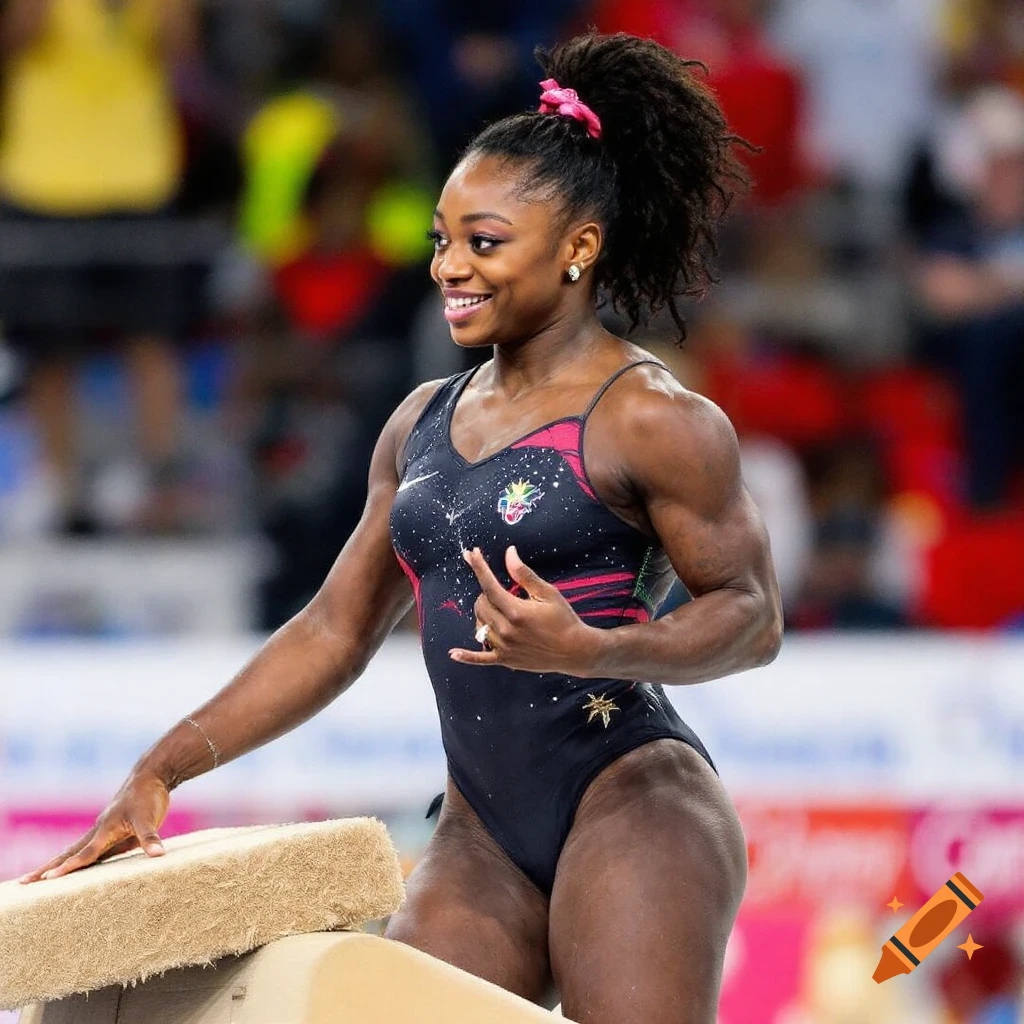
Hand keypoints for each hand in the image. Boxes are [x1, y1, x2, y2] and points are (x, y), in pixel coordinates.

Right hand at [19, 771, 170, 883]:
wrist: (149, 778)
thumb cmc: (148, 797)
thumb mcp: (151, 818)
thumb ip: (151, 838)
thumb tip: (158, 855)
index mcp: (105, 830)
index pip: (84, 854)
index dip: (68, 867)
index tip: (47, 879)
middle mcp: (98, 832)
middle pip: (68, 854)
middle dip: (47, 869)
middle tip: (24, 882)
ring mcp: (103, 833)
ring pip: (75, 852)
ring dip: (58, 864)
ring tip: (39, 879)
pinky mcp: (111, 834)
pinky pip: (90, 851)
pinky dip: (77, 861)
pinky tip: (71, 869)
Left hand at [449, 546, 594, 673]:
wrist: (575, 651)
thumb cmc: (564, 619)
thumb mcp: (547, 592)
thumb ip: (524, 574)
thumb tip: (509, 553)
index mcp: (516, 611)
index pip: (489, 585)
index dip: (479, 567)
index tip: (471, 553)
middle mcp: (506, 630)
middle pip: (480, 604)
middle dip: (486, 592)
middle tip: (503, 591)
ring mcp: (504, 647)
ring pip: (479, 625)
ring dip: (483, 613)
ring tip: (499, 611)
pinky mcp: (505, 660)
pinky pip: (480, 658)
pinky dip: (467, 656)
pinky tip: (453, 654)